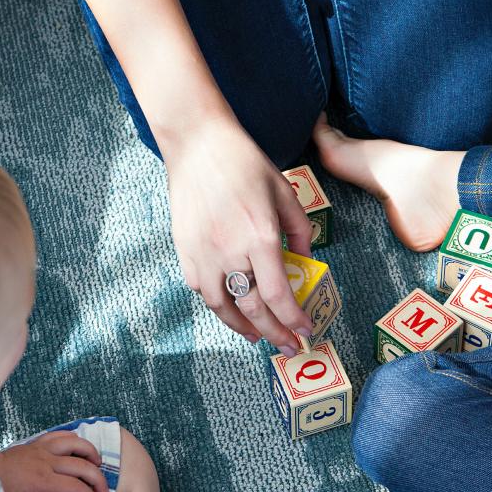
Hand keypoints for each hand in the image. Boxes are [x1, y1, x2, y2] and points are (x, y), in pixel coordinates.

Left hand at [0, 431, 107, 491]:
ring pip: (76, 444)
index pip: (76, 488)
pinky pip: (62, 434)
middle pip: (83, 466)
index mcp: (43, 481)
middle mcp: (47, 462)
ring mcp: (44, 449)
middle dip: (98, 479)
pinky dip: (76, 439)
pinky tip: (81, 449)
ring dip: (92, 453)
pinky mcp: (39, 442)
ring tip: (98, 465)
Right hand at [163, 116, 314, 355]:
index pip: (279, 295)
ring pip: (223, 308)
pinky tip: (232, 309)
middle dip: (275, 334)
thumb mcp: (285, 193)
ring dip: (243, 328)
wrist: (197, 144)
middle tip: (289, 347)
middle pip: (254, 309)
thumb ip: (300, 232)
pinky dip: (220, 306)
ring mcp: (203, 254)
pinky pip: (203, 291)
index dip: (293, 320)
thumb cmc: (245, 163)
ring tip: (259, 335)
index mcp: (260, 236)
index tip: (305, 332)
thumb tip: (306, 263)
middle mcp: (230, 251)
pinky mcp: (185, 251)